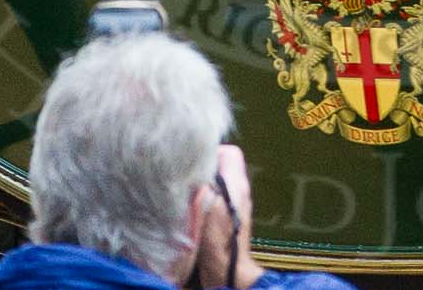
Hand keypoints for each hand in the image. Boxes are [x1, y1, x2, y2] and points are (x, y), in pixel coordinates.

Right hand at [193, 146, 265, 288]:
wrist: (226, 270)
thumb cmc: (219, 238)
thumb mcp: (209, 201)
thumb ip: (205, 179)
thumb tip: (196, 161)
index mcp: (237, 182)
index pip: (230, 152)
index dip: (211, 152)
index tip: (193, 162)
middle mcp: (238, 191)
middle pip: (220, 167)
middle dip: (202, 170)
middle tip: (185, 178)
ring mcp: (232, 206)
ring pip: (215, 184)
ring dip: (199, 187)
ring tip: (185, 194)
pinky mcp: (223, 221)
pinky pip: (211, 201)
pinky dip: (199, 202)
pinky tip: (188, 211)